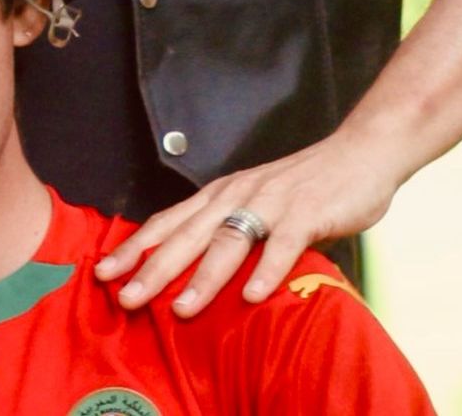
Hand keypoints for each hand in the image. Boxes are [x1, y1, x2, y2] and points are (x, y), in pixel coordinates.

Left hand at [92, 134, 404, 316]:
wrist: (358, 153)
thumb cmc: (304, 186)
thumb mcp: (254, 203)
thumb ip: (229, 231)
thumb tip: (194, 269)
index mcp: (220, 195)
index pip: (167, 222)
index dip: (134, 247)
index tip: (102, 272)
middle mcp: (237, 195)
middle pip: (187, 235)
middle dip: (153, 269)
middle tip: (126, 298)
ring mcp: (271, 203)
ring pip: (228, 242)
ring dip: (203, 278)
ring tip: (181, 308)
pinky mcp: (306, 214)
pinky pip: (282, 245)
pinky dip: (266, 271)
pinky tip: (251, 296)